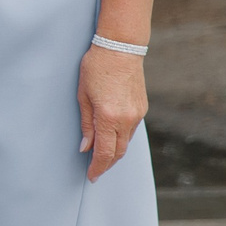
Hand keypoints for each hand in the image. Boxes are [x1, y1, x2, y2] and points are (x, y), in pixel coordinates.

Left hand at [79, 45, 148, 180]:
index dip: (98, 167)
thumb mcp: (83, 95)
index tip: (91, 176)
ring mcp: (137, 114)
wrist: (121, 48)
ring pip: (126, 143)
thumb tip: (86, 147)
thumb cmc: (96, 67)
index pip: (105, 152)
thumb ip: (85, 124)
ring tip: (101, 157)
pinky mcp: (142, 108)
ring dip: (114, 152)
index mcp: (108, 116)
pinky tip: (112, 139)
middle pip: (118, 152)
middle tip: (95, 171)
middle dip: (107, 164)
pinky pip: (131, 131)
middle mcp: (126, 119)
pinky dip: (121, 139)